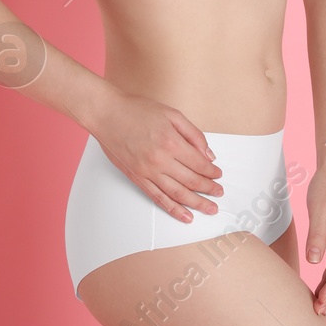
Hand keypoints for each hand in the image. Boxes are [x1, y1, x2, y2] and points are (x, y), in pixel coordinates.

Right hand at [89, 90, 224, 222]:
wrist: (107, 113)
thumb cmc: (136, 109)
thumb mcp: (172, 114)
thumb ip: (193, 134)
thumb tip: (208, 154)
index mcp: (171, 142)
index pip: (199, 164)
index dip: (212, 172)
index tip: (218, 175)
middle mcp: (160, 160)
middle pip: (191, 181)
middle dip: (209, 189)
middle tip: (219, 193)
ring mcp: (147, 172)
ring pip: (177, 194)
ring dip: (196, 203)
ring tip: (209, 209)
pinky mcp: (137, 178)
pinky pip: (158, 198)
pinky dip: (173, 209)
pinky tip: (185, 215)